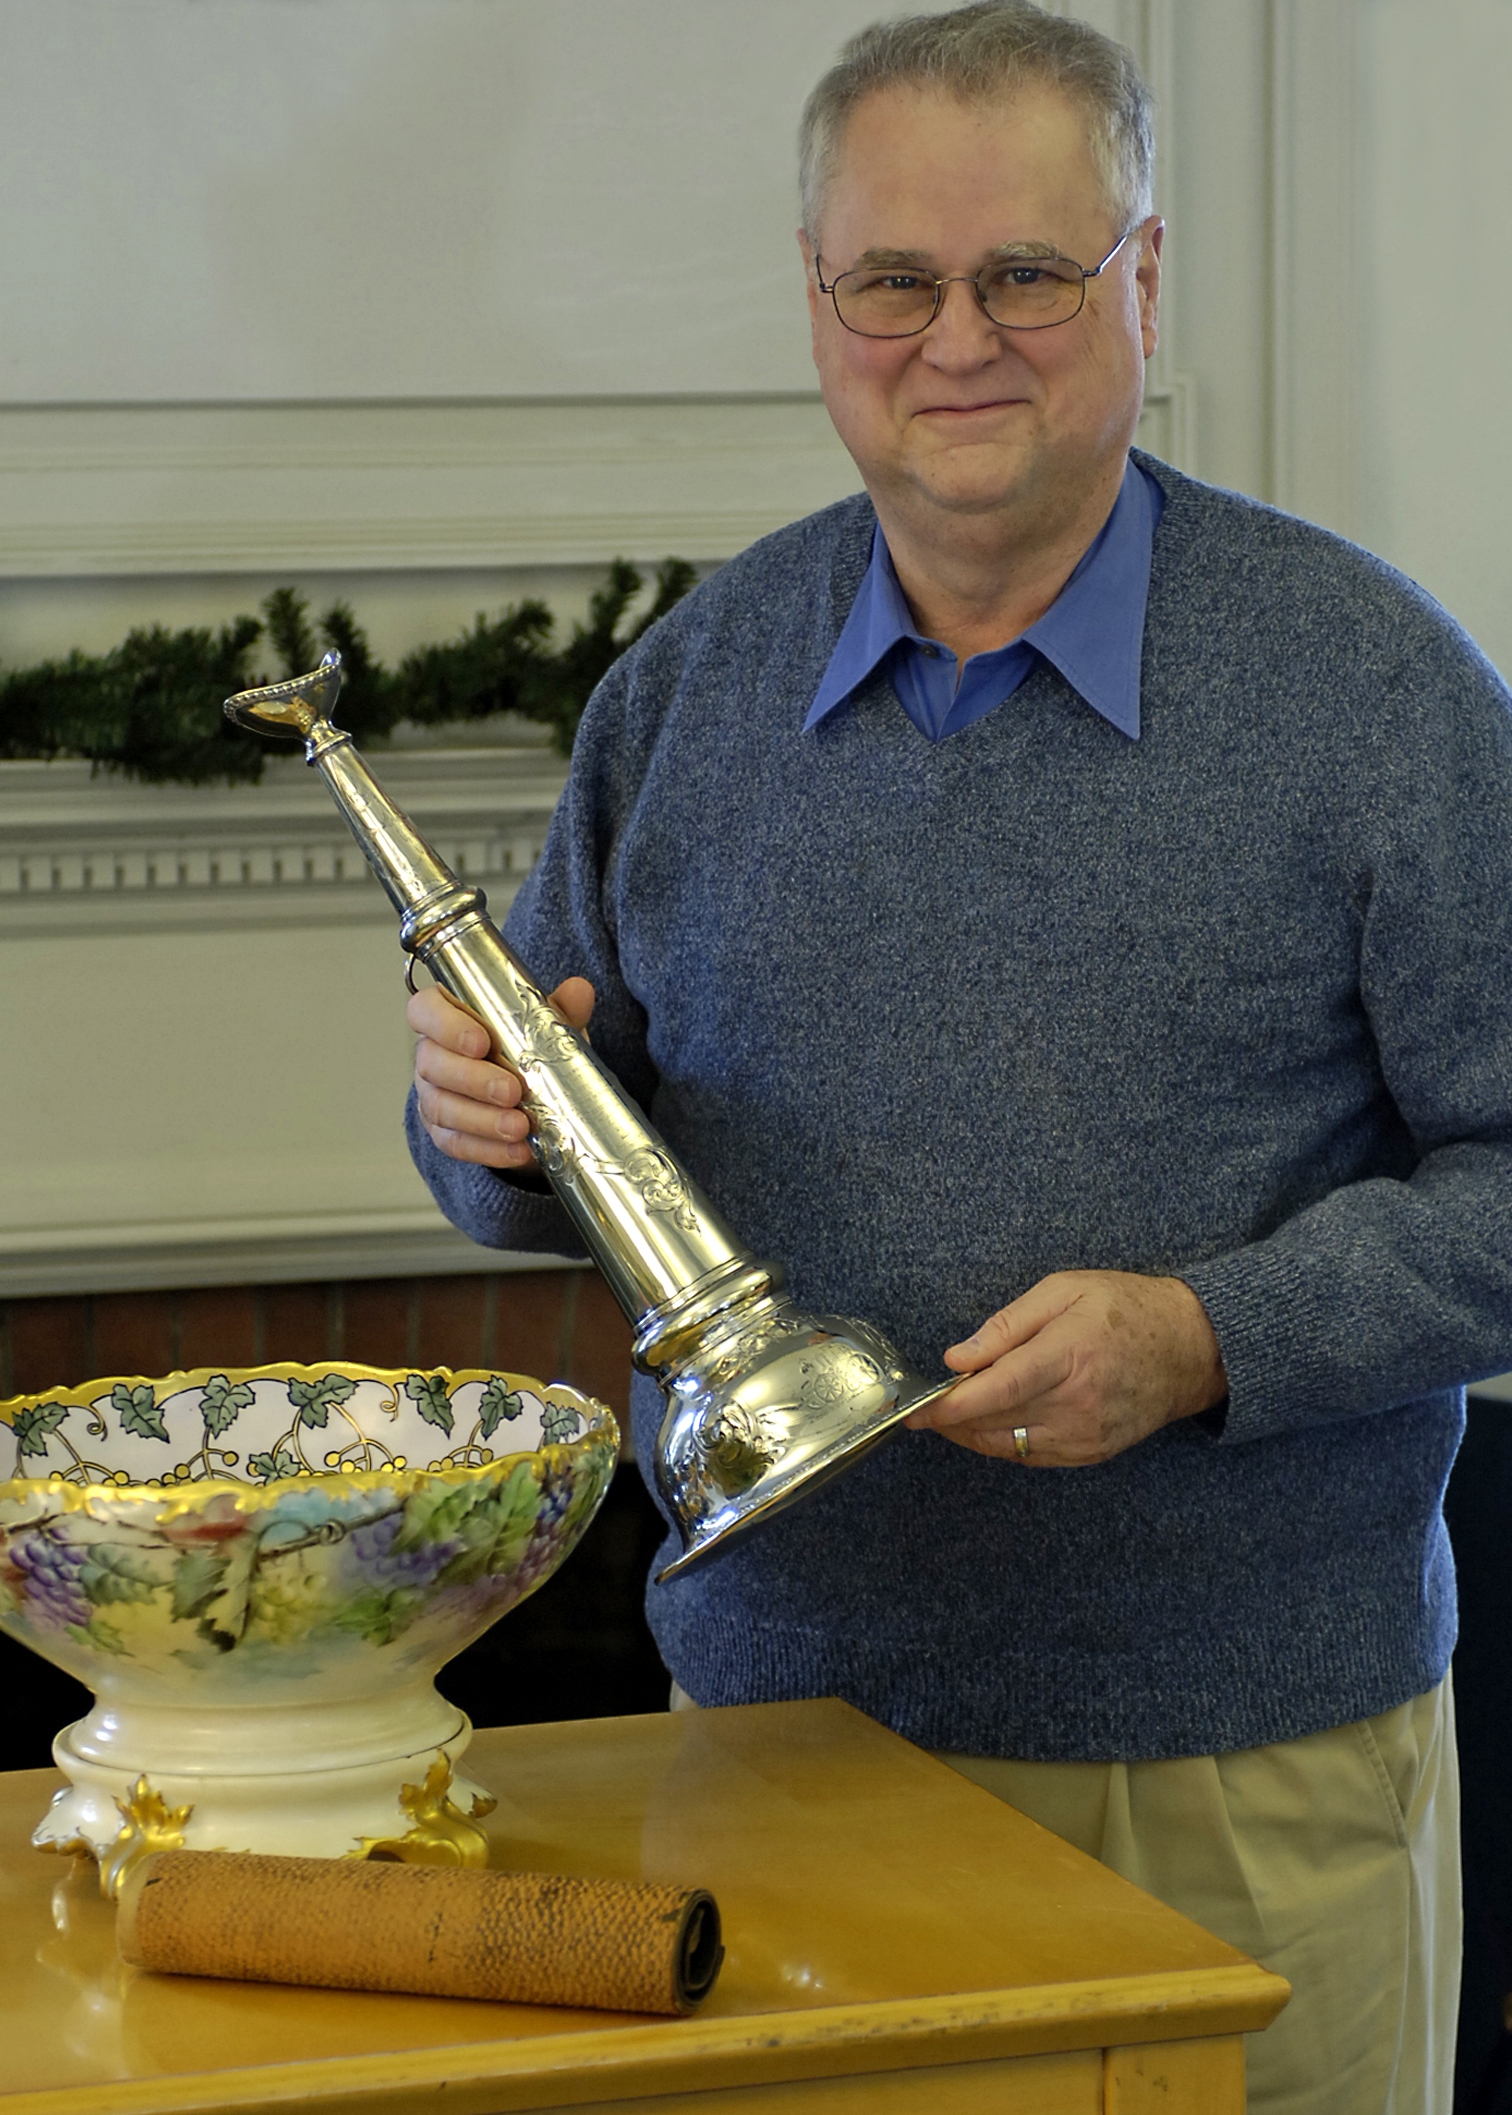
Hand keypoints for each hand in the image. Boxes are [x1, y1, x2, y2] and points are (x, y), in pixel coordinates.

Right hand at [408, 979, 595, 1170]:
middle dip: (473, 1080)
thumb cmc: (524, 1049)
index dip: (445, 1025)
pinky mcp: (443, 1133)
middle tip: (512, 1090)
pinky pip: (456, 1143)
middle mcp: (431, 1055)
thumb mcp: (543, 1026)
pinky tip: (518, 1151)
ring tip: (520, 1126)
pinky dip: (489, 1150)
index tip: (481, 1041)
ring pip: (442, 1108)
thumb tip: (579, 991)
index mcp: (446, 1017)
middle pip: (432, 1064)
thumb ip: (559, 1008)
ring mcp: (432, 1096)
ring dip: (482, 1120)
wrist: (531, 1096)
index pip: (424, 1010)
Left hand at [907, 1271, 1226, 1466]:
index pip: (996, 1391)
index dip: (949, 1406)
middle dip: (951, 1418)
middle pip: (994, 1423)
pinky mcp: (1092, 1453)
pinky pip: (1031, 1457)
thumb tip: (957, 1358)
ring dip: (972, 1434)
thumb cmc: (1126, 1308)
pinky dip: (1003, 1442)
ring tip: (955, 1411)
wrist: (1191, 1348)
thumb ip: (1007, 1326)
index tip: (916, 1410)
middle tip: (926, 1404)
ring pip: (1007, 1447)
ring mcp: (1086, 1435)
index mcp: (1068, 1356)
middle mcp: (1076, 1403)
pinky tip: (992, 1422)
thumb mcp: (1063, 1290)